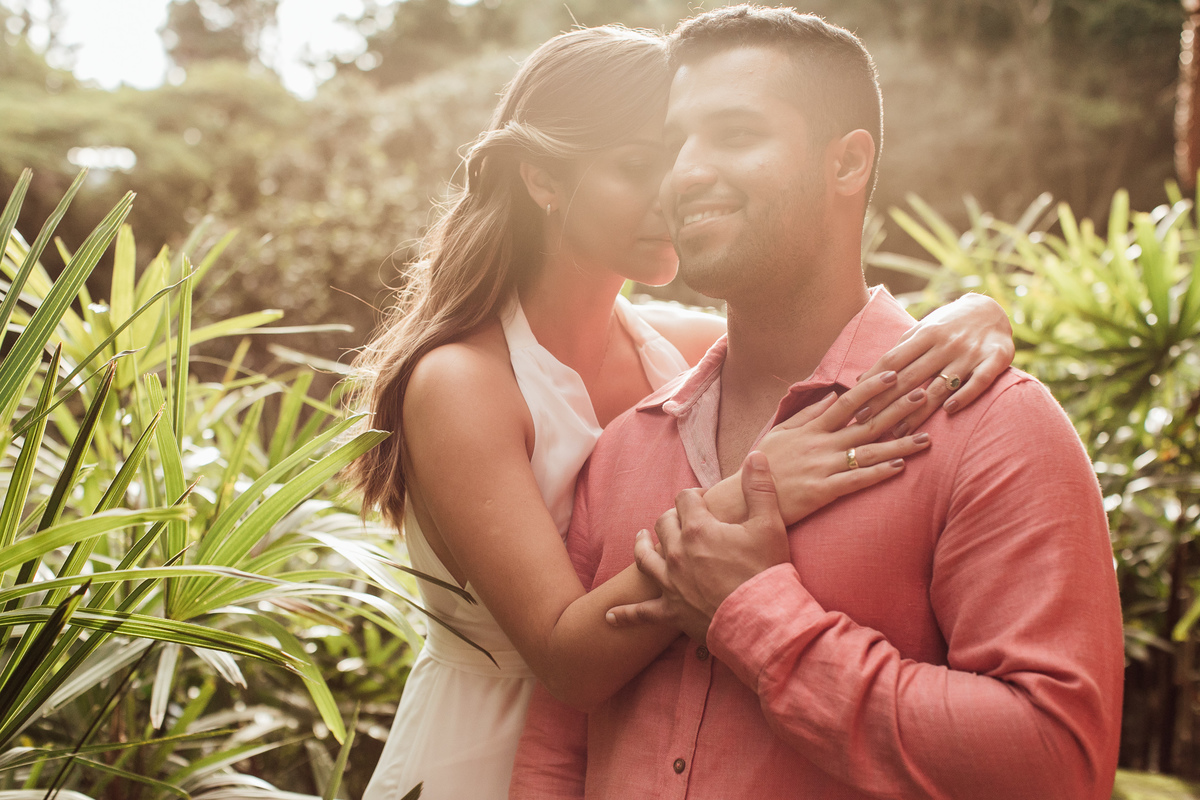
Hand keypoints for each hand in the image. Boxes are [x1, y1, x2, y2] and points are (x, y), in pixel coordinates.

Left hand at [607, 451, 788, 628]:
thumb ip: (759, 486)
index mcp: (697, 528)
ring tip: (641, 539)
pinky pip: (641, 613)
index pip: (685, 498)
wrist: (760, 620)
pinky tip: (609, 615)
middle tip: (682, 520)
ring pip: (644, 558)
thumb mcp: (769, 524)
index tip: (705, 498)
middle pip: (663, 524)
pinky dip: (625, 614)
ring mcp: (670, 582)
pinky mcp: (670, 611)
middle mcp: (677, 552)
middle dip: (671, 517)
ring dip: (642, 547)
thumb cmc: (765, 572)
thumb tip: (755, 455)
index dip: (695, 495)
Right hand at [754, 371, 932, 525]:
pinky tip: (899, 467)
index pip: (846, 402)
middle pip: (866, 423)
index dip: (871, 387)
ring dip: (899, 444)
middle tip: (924, 395)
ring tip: (927, 437)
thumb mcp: (781, 433)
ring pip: (868, 453)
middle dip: (897, 409)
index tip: (894, 373)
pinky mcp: (821, 492)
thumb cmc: (763, 465)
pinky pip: (855, 481)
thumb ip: (807, 413)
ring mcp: (822, 468)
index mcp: (811, 429)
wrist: (744, 499)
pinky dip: (878, 474)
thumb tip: (832, 394)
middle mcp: (820, 445)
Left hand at [855, 293, 1013, 436]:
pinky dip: (964, 396)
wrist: (991, 309)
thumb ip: (897, 353)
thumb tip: (862, 379)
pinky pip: (979, 382)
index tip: (856, 404)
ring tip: (900, 432)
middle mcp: (946, 343)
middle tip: (868, 424)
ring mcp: (970, 353)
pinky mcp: (995, 360)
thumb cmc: (947, 325)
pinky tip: (948, 411)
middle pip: (911, 377)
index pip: (893, 361)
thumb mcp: (921, 331)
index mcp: (925, 334)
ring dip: (918, 411)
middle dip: (887, 403)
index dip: (873, 383)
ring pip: (940, 385)